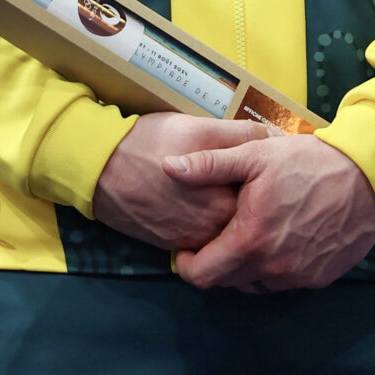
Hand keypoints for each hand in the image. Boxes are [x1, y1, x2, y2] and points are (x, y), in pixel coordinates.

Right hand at [91, 113, 270, 250]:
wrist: (96, 167)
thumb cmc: (149, 143)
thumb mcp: (199, 128)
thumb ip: (243, 135)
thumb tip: (278, 139)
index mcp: (230, 203)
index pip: (265, 197)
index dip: (263, 180)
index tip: (259, 166)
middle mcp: (217, 232)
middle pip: (245, 218)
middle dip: (247, 201)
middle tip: (235, 178)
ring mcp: (193, 243)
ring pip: (223, 231)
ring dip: (225, 216)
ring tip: (212, 190)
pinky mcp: (172, 246)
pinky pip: (200, 241)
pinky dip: (202, 225)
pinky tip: (191, 204)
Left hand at [163, 132, 374, 291]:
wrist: (366, 178)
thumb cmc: (306, 163)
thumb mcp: (252, 155)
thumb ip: (207, 165)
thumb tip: (167, 166)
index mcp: (250, 240)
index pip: (202, 275)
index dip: (188, 265)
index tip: (187, 249)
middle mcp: (273, 268)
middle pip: (226, 282)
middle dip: (214, 264)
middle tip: (216, 237)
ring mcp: (298, 277)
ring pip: (254, 285)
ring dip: (243, 268)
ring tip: (245, 237)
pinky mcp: (319, 278)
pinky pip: (282, 283)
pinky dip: (271, 269)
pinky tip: (274, 241)